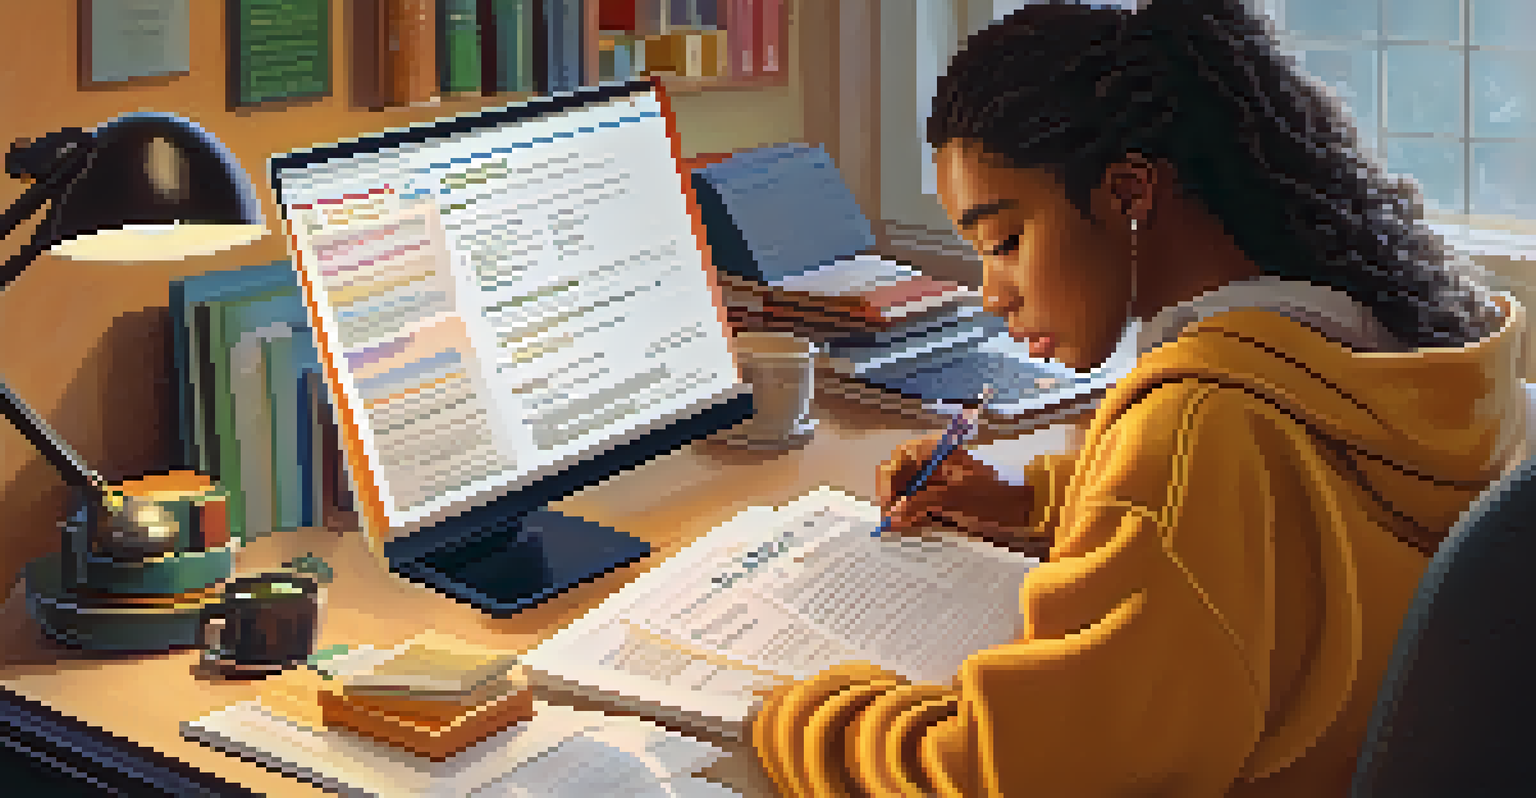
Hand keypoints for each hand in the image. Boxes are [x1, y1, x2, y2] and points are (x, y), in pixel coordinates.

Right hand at [876, 434, 1034, 541]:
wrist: (1027, 511)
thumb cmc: (993, 496)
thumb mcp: (954, 497)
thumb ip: (919, 504)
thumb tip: (890, 519)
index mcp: (938, 451)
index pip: (900, 457)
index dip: (889, 480)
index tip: (888, 504)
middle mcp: (935, 463)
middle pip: (901, 477)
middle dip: (893, 498)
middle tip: (891, 523)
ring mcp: (940, 482)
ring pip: (908, 494)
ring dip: (902, 511)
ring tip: (902, 529)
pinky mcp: (944, 501)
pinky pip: (920, 507)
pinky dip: (914, 518)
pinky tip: (913, 529)